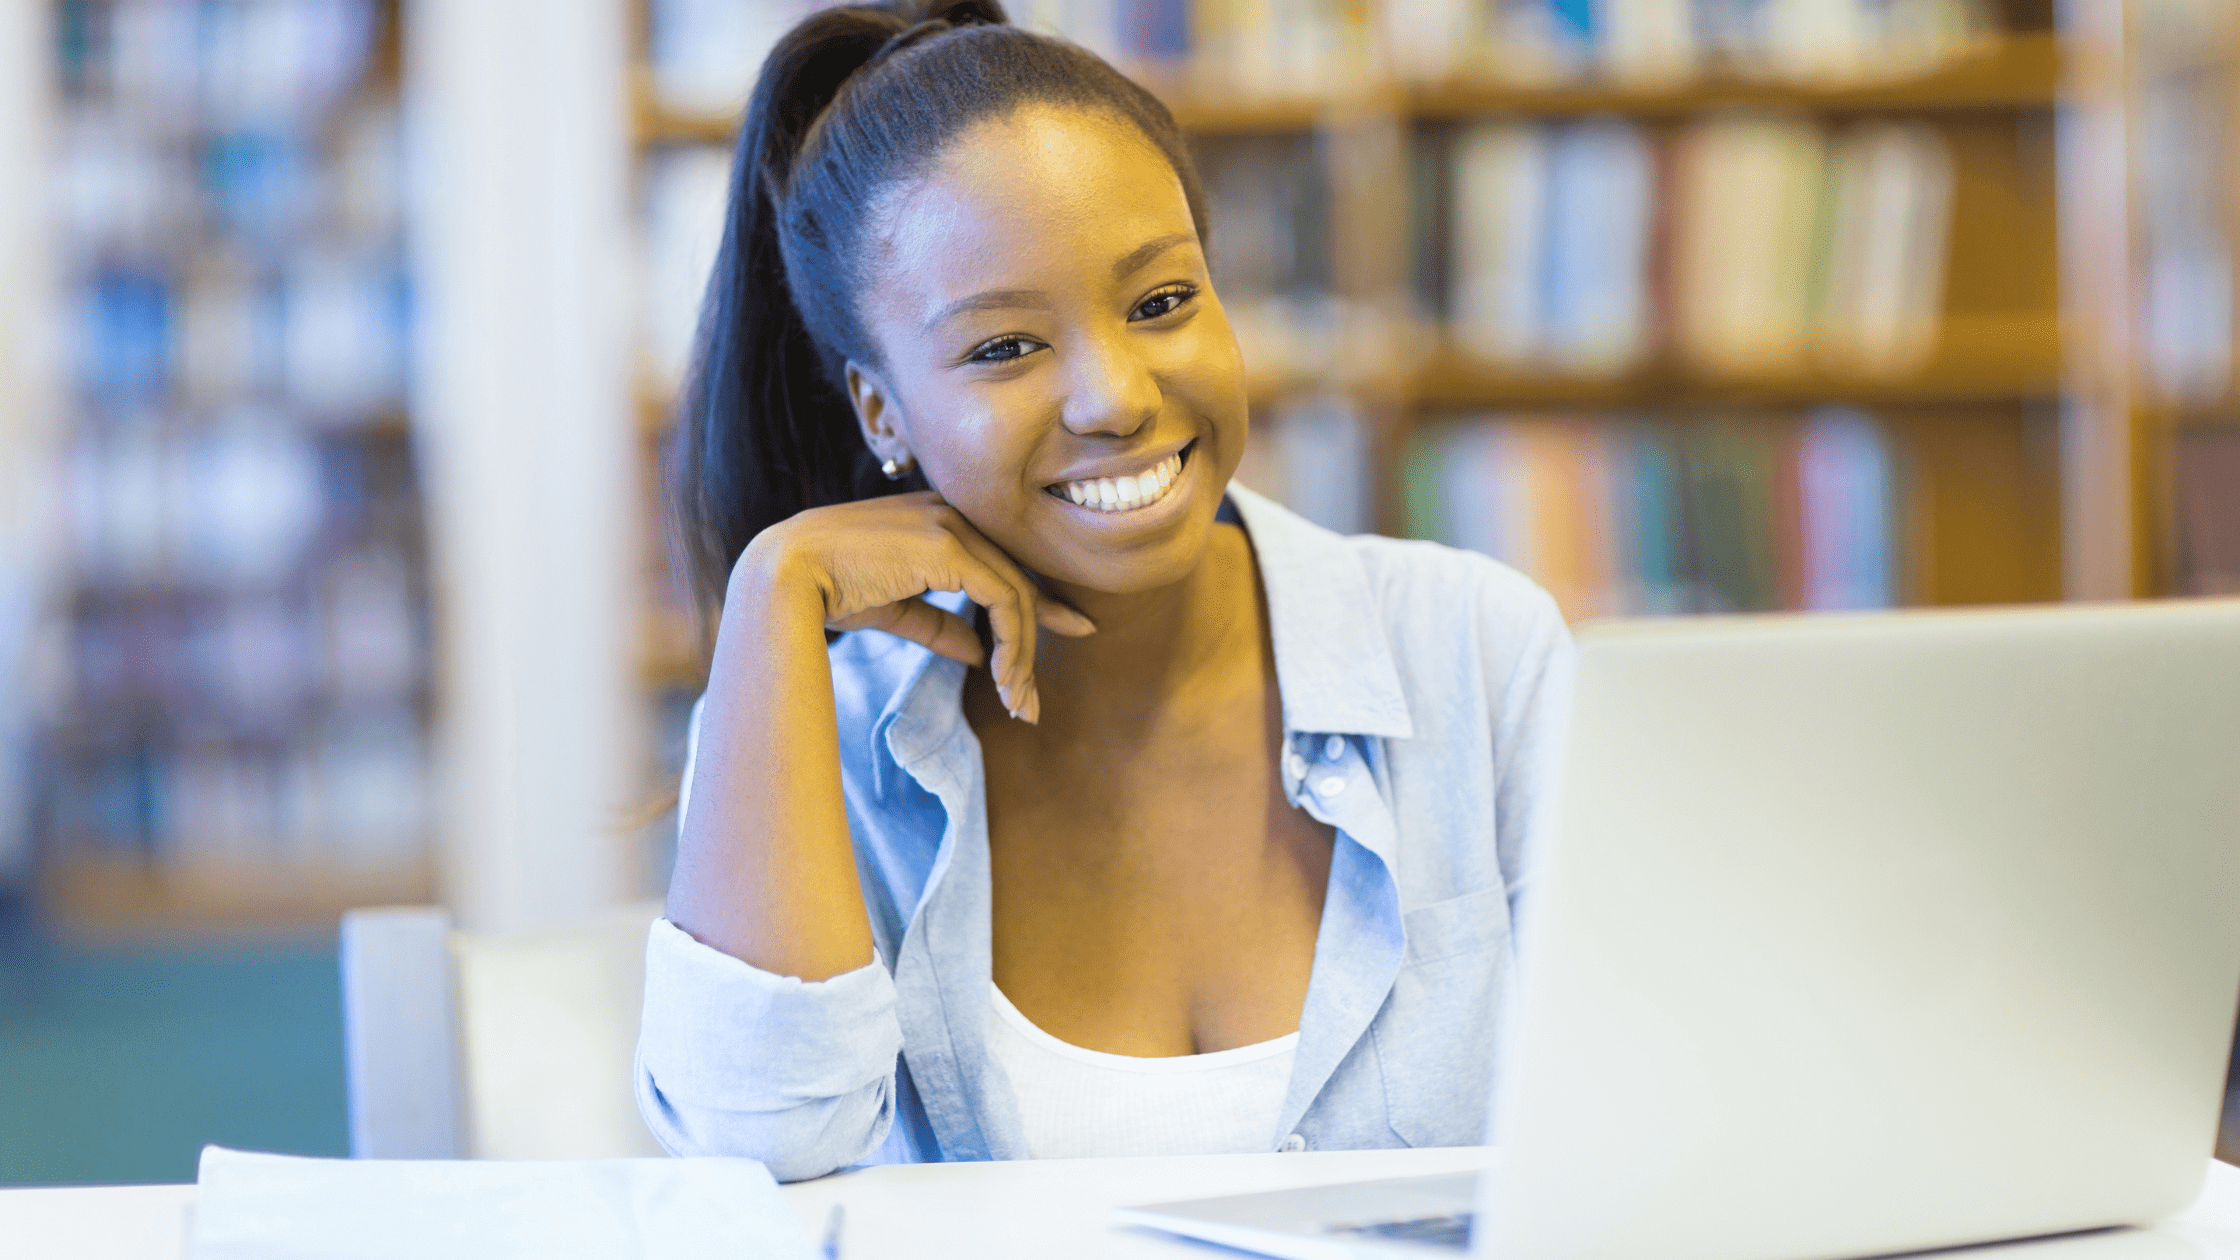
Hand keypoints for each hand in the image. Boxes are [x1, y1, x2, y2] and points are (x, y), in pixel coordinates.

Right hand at [738, 491, 1094, 721]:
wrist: (784, 576)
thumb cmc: (827, 590)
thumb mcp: (896, 609)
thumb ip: (940, 625)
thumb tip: (980, 654)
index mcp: (938, 519)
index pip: (1004, 562)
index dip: (1038, 604)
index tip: (1070, 633)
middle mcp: (952, 513)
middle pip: (1017, 579)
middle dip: (1034, 643)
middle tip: (1033, 703)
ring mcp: (952, 524)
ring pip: (1016, 593)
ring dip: (1021, 657)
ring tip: (1018, 704)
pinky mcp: (948, 546)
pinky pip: (1002, 598)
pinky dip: (1012, 644)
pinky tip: (1004, 679)